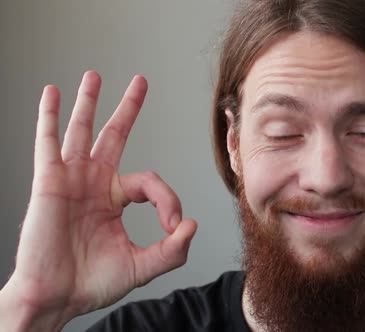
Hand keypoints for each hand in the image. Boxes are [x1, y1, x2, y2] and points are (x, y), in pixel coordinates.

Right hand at [4, 71, 197, 322]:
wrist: (57, 298)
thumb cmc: (92, 283)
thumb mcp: (142, 267)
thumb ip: (172, 250)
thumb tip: (191, 225)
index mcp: (115, 200)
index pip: (151, 182)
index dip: (169, 200)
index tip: (174, 225)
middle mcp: (94, 184)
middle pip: (115, 136)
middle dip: (128, 109)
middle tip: (140, 82)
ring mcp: (71, 180)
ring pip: (82, 132)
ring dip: (89, 102)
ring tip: (95, 76)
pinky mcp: (49, 182)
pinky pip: (48, 143)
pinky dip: (48, 117)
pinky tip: (52, 94)